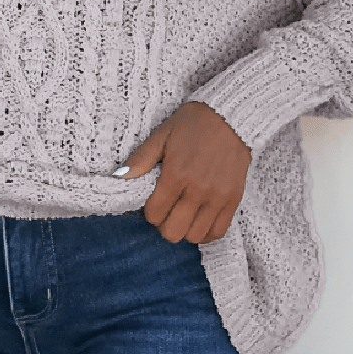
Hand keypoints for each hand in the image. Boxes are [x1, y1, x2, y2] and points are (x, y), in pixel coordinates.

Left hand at [117, 101, 250, 243]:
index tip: (154, 202)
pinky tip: (200, 220)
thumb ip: (140, 159)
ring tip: (184, 216)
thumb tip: (118, 177)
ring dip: (185, 230)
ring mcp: (218, 197)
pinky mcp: (234, 199)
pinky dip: (206, 232)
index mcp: (176, 174)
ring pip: (195, 236)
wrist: (230, 116)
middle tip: (167, 212)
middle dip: (165, 225)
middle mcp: (198, 190)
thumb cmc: (193, 124)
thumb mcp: (162, 135)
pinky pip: (219, 231)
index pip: (155, 214)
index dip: (150, 212)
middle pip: (173, 231)